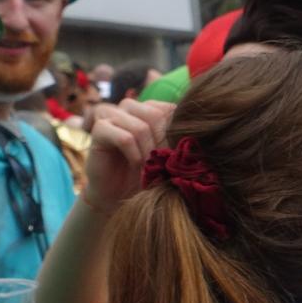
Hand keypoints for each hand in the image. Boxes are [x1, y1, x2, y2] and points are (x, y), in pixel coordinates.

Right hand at [83, 99, 173, 217]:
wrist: (121, 195)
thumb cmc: (150, 174)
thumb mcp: (171, 155)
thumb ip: (181, 138)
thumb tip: (202, 130)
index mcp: (151, 108)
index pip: (171, 108)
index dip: (177, 132)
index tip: (178, 154)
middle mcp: (131, 108)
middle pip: (156, 114)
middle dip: (163, 143)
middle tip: (163, 163)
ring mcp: (113, 115)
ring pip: (140, 127)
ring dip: (148, 152)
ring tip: (149, 167)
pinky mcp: (99, 129)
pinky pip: (124, 138)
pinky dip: (134, 155)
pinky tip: (136, 166)